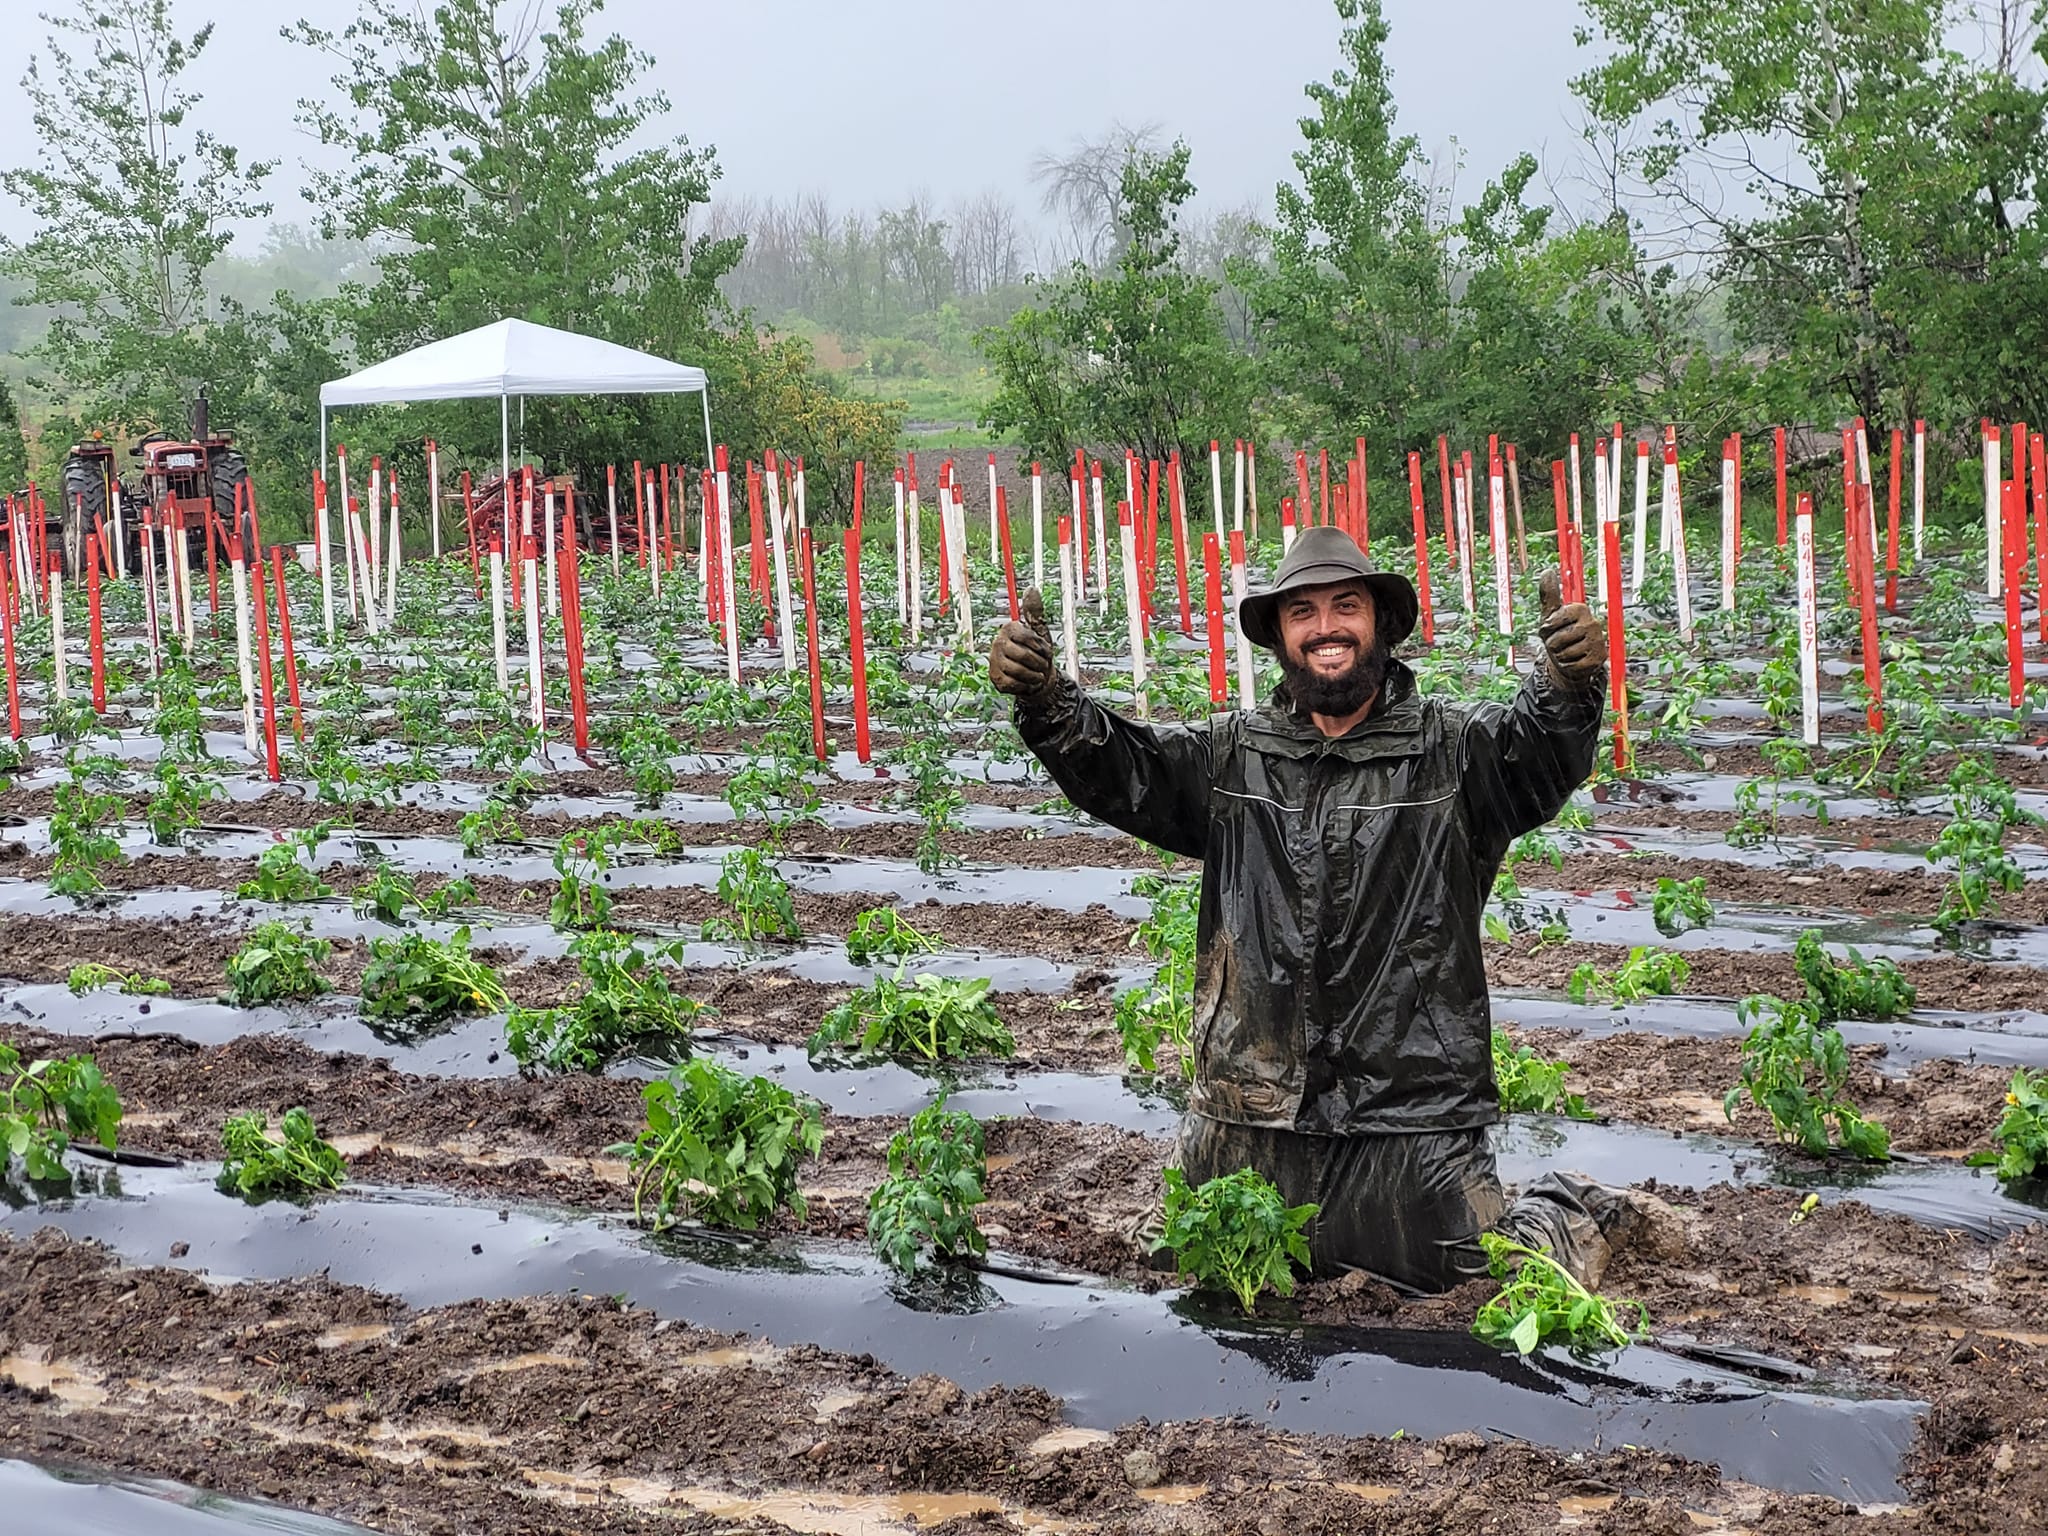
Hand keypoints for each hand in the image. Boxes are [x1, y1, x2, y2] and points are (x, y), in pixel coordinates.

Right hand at [990, 586, 1057, 702]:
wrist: (1037, 679)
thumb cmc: (1039, 654)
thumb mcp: (1041, 633)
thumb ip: (1036, 613)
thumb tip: (1031, 588)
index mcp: (1009, 629)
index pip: (1026, 636)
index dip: (1040, 647)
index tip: (1047, 652)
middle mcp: (998, 643)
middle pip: (1022, 656)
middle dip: (1039, 664)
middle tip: (1044, 666)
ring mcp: (994, 661)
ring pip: (1017, 671)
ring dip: (1034, 676)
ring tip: (1039, 676)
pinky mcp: (995, 678)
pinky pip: (1013, 684)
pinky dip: (1026, 685)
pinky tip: (1029, 683)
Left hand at [1537, 569, 1602, 688]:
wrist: (1571, 658)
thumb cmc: (1559, 634)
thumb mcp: (1550, 615)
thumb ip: (1549, 595)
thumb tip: (1547, 571)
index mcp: (1580, 609)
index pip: (1553, 621)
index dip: (1546, 629)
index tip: (1551, 628)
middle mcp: (1592, 622)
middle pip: (1558, 639)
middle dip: (1552, 645)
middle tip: (1558, 643)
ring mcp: (1598, 640)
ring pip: (1565, 653)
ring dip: (1559, 656)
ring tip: (1565, 652)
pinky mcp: (1599, 658)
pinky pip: (1573, 665)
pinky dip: (1567, 666)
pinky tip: (1573, 661)